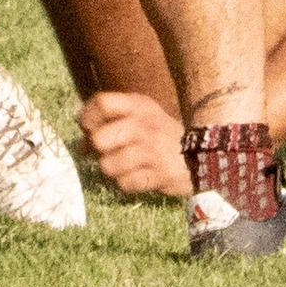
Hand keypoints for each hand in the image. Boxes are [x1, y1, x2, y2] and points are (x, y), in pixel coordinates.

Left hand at [77, 91, 192, 196]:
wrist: (204, 155)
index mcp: (139, 105)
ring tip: (126, 165)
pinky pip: (125, 183)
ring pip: (108, 166)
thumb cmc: (161, 134)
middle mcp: (144, 125)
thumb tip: (81, 145)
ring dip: (112, 169)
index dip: (87, 117)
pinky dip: (127, 183)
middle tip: (107, 151)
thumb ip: (111, 122)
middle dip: (97, 149)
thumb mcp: (141, 116)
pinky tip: (138, 176)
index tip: (88, 128)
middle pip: (99, 139)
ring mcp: (152, 151)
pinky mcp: (160, 175)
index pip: (101, 103)